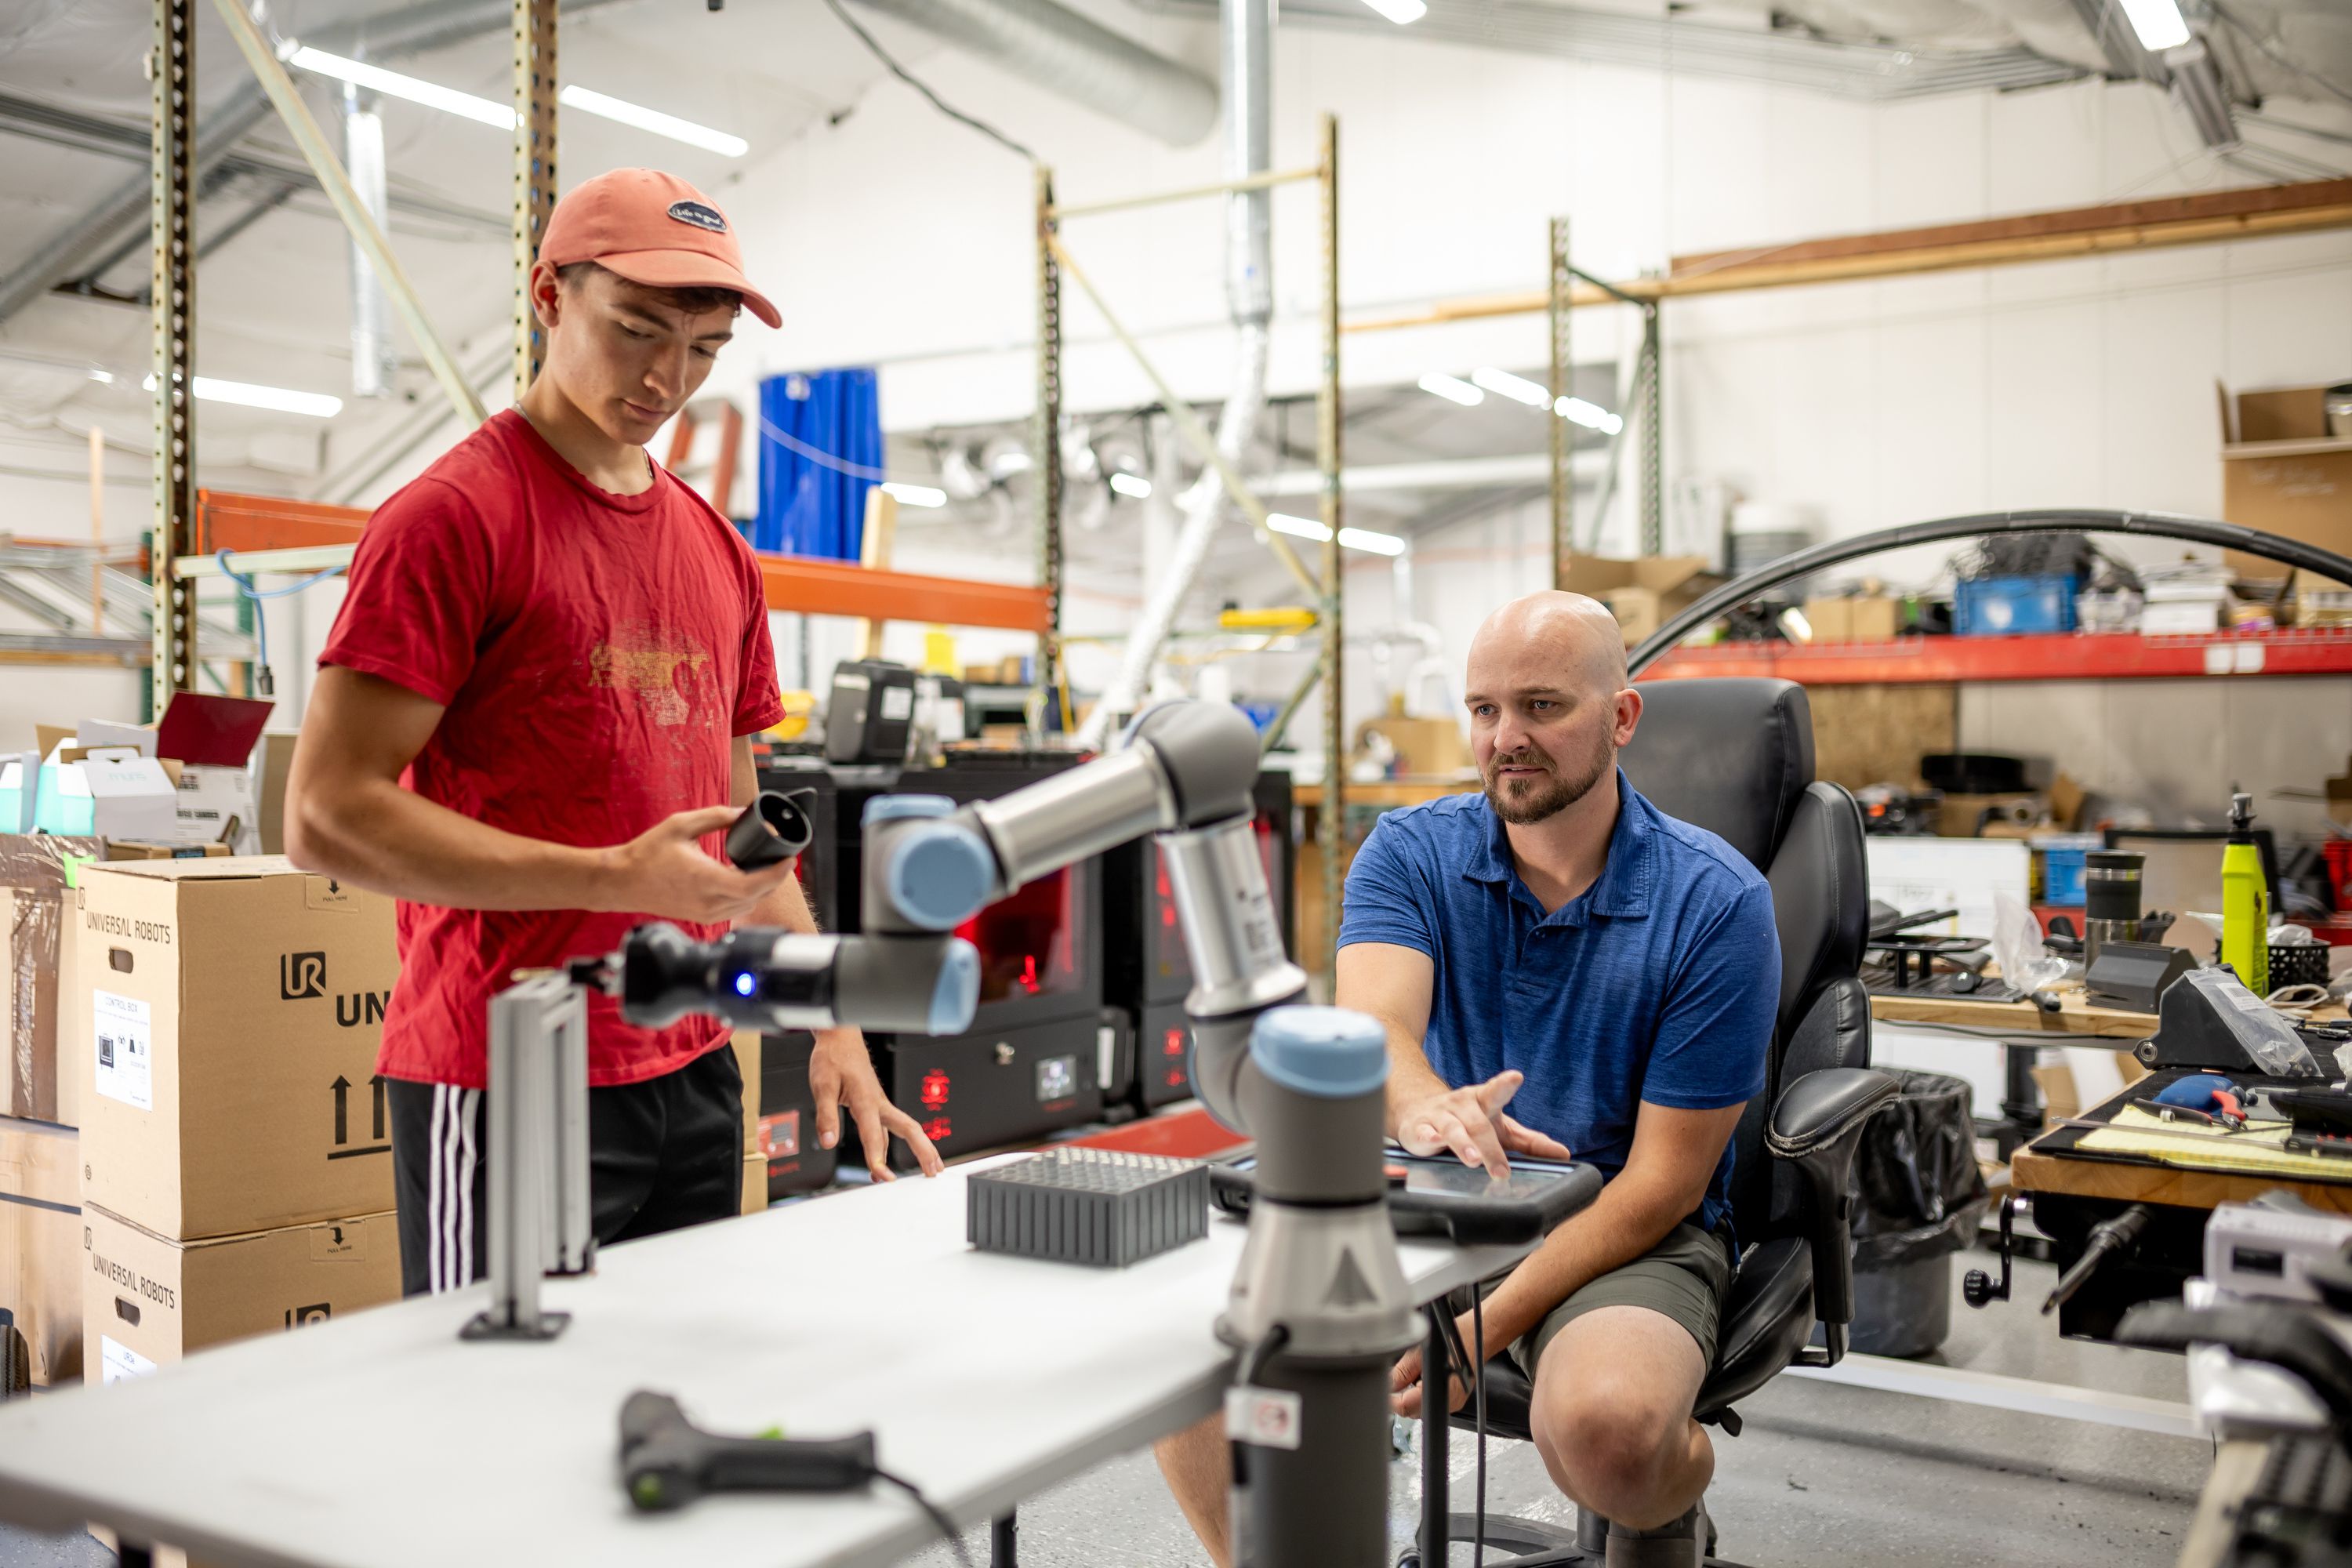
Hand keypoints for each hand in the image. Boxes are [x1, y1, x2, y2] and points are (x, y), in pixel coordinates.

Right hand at [594, 806, 795, 923]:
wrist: (622, 881)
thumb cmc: (647, 854)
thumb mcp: (682, 825)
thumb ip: (716, 816)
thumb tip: (744, 813)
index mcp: (706, 880)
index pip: (754, 884)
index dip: (776, 873)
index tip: (788, 859)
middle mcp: (708, 902)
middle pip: (757, 896)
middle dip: (774, 877)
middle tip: (781, 858)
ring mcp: (705, 914)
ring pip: (748, 905)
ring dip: (761, 888)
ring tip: (765, 867)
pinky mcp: (702, 917)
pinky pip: (735, 910)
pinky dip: (746, 896)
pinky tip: (744, 880)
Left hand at [809, 1026, 944, 1181]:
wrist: (840, 1038)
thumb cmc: (833, 1058)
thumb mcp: (822, 1085)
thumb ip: (826, 1115)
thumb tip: (828, 1142)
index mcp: (866, 1099)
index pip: (874, 1135)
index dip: (877, 1158)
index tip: (881, 1177)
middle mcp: (878, 1103)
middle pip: (910, 1129)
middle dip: (924, 1151)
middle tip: (934, 1172)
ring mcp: (880, 1104)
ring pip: (904, 1129)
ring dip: (918, 1149)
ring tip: (927, 1170)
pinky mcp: (876, 1105)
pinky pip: (890, 1128)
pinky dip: (893, 1145)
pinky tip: (886, 1158)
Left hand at [1390, 1334, 1469, 1419]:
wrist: (1478, 1335)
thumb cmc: (1455, 1339)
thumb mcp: (1420, 1352)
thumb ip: (1401, 1373)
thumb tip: (1387, 1385)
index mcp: (1440, 1391)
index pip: (1404, 1408)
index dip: (1390, 1399)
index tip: (1384, 1389)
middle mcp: (1450, 1403)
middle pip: (1412, 1411)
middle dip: (1400, 1397)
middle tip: (1396, 1378)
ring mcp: (1454, 1403)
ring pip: (1422, 1409)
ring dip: (1411, 1396)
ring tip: (1413, 1374)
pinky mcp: (1455, 1400)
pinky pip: (1433, 1402)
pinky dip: (1424, 1393)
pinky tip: (1426, 1377)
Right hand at [1393, 1070, 1572, 1173]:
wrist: (1419, 1112)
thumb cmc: (1468, 1121)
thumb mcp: (1500, 1129)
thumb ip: (1530, 1142)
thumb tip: (1563, 1153)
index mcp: (1483, 1100)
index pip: (1496, 1092)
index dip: (1505, 1085)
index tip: (1515, 1077)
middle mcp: (1462, 1104)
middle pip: (1478, 1125)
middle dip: (1491, 1149)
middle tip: (1502, 1172)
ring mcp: (1440, 1115)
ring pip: (1453, 1129)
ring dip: (1463, 1144)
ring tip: (1474, 1160)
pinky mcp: (1419, 1128)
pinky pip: (1424, 1132)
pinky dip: (1429, 1137)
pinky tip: (1433, 1142)